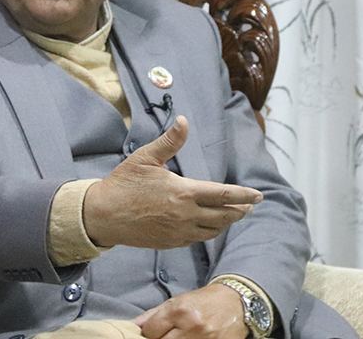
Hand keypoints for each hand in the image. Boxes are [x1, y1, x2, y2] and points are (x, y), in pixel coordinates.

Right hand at [82, 116, 262, 248]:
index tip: (259, 195)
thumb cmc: (123, 183)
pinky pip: (197, 239)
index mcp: (184, 192)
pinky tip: (209, 226)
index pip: (223, 195)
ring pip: (213, 230)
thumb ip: (169, 141)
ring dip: (226, 223)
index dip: (244, 195)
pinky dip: (208, 232)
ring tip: (233, 215)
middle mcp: (186, 215)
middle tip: (250, 206)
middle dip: (240, 210)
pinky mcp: (170, 243)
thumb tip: (183, 120)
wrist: (103, 215)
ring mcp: (179, 232)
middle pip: (224, 216)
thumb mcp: (146, 157)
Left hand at [131, 284, 247, 338]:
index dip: (150, 333)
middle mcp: (192, 325)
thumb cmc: (203, 301)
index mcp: (179, 310)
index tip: (155, 331)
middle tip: (167, 335)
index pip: (150, 332)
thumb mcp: (176, 302)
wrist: (235, 302)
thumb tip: (131, 326)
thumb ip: (151, 316)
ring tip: (179, 336)